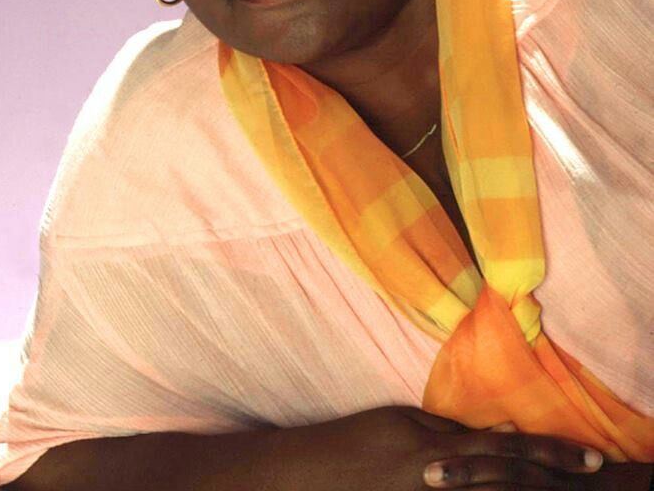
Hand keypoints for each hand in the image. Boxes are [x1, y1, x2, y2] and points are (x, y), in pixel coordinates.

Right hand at [269, 405, 604, 490]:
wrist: (312, 476)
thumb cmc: (355, 442)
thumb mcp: (402, 423)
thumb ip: (450, 432)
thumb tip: (498, 432)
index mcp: (440, 450)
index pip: (508, 451)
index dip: (551, 453)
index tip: (589, 458)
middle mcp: (444, 482)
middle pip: (512, 483)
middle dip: (556, 479)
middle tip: (595, 473)